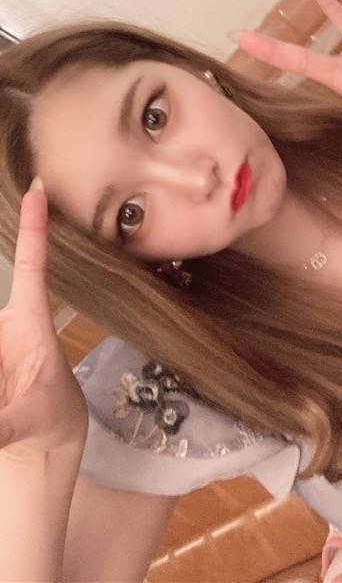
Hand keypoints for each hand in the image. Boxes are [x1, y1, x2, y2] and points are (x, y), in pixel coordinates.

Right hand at [0, 183, 86, 461]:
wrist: (41, 441)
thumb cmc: (47, 417)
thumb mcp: (26, 422)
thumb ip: (1, 426)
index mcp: (28, 321)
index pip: (32, 265)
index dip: (35, 227)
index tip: (38, 190)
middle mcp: (4, 322)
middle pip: (2, 302)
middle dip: (5, 349)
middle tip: (12, 365)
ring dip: (2, 369)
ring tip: (11, 386)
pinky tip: (6, 396)